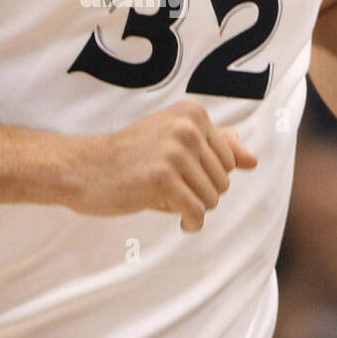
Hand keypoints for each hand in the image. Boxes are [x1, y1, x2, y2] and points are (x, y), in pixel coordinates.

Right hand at [68, 99, 257, 231]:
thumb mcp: (173, 139)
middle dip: (201, 193)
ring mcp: (174, 151)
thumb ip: (215, 144)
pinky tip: (179, 222)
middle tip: (171, 190)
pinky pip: (196, 213)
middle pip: (222, 181)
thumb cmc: (131, 156)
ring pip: (212, 199)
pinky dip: (191, 224)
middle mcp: (187, 127)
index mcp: (192, 113)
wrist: (84, 167)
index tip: (181, 175)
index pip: (229, 160)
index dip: (207, 176)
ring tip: (168, 201)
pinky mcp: (161, 178)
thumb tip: (252, 161)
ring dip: (193, 209)